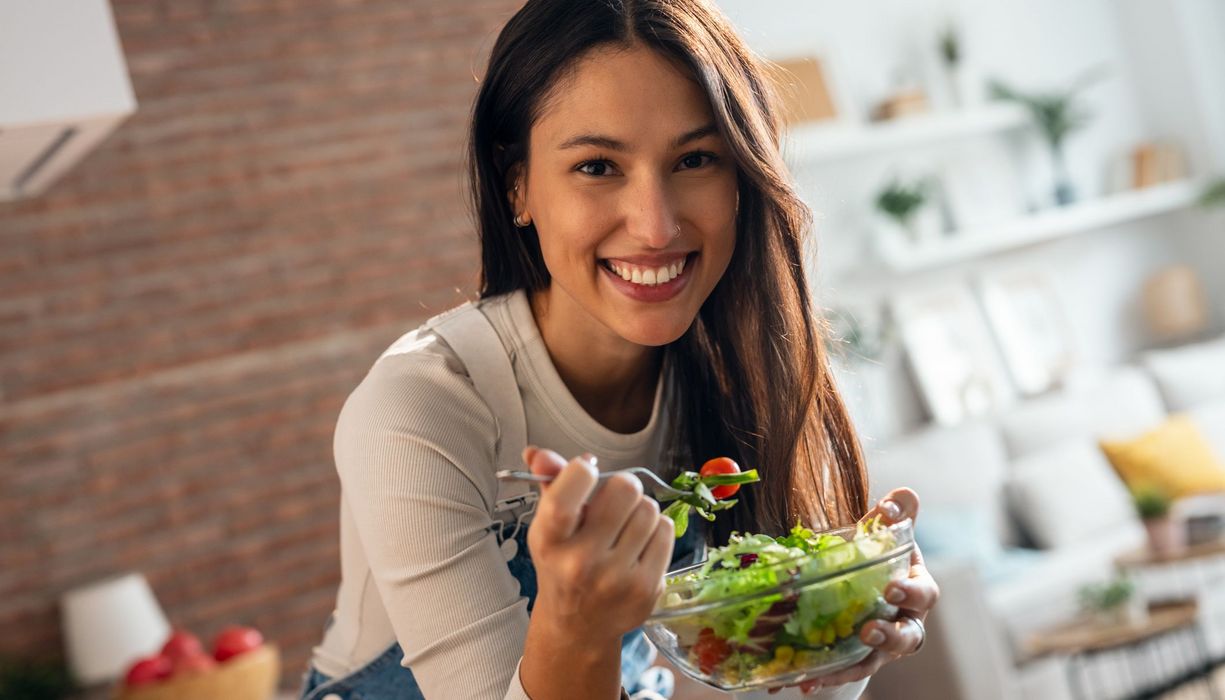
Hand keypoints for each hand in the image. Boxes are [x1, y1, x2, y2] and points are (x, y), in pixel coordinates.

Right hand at [524, 446, 674, 642]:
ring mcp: (616, 578)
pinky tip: (639, 545)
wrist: (577, 626)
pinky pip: (666, 530)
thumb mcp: (548, 527)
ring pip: (649, 508)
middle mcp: (581, 562)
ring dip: (640, 510)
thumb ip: (549, 484)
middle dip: (621, 488)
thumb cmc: (563, 565)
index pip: (568, 493)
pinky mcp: (646, 589)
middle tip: (613, 503)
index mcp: (550, 542)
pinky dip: (656, 530)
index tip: (587, 471)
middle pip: (625, 489)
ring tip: (624, 527)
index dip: (583, 471)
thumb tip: (538, 453)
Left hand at [769, 488, 938, 694]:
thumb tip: (903, 495)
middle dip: (889, 636)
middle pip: (908, 637)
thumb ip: (894, 515)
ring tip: (825, 670)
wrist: (860, 580)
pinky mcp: (857, 658)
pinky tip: (800, 681)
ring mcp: (881, 645)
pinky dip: (824, 676)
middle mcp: (905, 622)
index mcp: (915, 589)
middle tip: (868, 631)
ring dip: (852, 665)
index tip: (893, 589)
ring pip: (874, 661)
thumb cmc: (876, 555)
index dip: (911, 592)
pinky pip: (842, 671)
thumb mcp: (883, 533)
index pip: (924, 593)